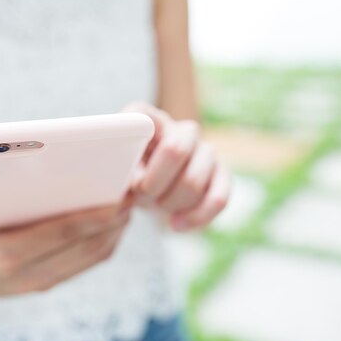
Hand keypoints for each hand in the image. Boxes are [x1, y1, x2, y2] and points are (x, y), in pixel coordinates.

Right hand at [0, 176, 130, 300]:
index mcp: (5, 256)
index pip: (60, 233)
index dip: (92, 217)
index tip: (118, 200)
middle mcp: (27, 275)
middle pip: (83, 247)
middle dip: (112, 223)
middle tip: (133, 198)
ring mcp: (41, 283)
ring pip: (90, 259)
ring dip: (114, 234)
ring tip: (129, 208)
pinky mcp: (51, 284)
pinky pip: (86, 265)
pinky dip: (105, 245)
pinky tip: (114, 225)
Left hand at [125, 102, 230, 231]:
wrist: (151, 193)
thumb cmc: (131, 178)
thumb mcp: (119, 173)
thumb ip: (122, 171)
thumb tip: (135, 183)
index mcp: (151, 120)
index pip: (143, 116)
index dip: (135, 148)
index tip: (131, 176)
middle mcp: (183, 130)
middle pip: (175, 149)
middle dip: (154, 183)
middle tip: (142, 196)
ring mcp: (206, 151)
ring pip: (194, 180)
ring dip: (171, 203)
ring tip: (158, 207)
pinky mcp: (222, 175)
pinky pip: (218, 199)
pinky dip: (195, 217)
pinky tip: (176, 224)